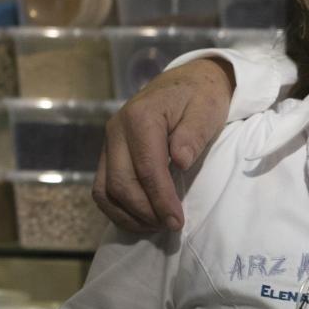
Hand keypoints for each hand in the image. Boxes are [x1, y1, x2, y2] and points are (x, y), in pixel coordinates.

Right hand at [94, 57, 233, 232]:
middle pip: (122, 183)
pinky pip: (103, 188)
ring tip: (157, 226)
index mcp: (141, 117)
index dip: (161, 199)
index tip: (177, 221)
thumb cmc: (200, 97)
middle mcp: (117, 130)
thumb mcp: (206, 110)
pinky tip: (140, 219)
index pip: (147, 168)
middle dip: (146, 211)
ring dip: (129, 215)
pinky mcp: (109, 153)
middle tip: (171, 226)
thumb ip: (193, 134)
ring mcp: (109, 142)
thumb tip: (180, 162)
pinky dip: (118, 209)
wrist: (187, 81)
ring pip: (106, 190)